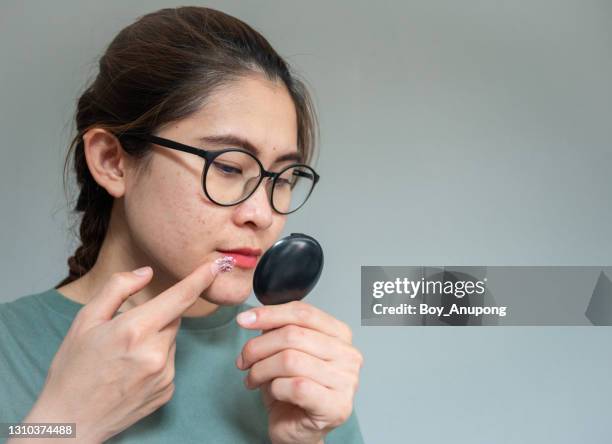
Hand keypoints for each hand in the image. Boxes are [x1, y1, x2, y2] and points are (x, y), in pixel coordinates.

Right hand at [22, 261, 220, 442]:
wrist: (70, 421)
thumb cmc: (73, 369)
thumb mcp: (85, 320)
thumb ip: (118, 288)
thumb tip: (146, 272)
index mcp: (135, 330)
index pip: (179, 298)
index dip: (199, 279)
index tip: (215, 266)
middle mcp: (156, 353)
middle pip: (173, 319)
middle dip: (156, 318)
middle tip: (126, 333)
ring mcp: (165, 374)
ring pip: (171, 341)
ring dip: (156, 340)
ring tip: (125, 357)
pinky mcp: (168, 390)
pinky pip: (169, 362)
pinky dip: (156, 361)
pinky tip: (131, 372)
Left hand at [235, 300, 363, 443]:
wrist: (297, 430)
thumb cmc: (291, 390)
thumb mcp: (283, 351)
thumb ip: (278, 330)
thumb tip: (257, 317)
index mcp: (340, 335)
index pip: (304, 312)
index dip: (270, 313)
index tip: (244, 319)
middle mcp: (348, 355)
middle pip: (293, 335)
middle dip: (259, 346)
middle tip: (243, 359)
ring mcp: (346, 381)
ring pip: (290, 360)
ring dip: (261, 369)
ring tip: (253, 378)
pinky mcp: (336, 406)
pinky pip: (295, 386)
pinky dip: (275, 388)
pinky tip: (272, 392)